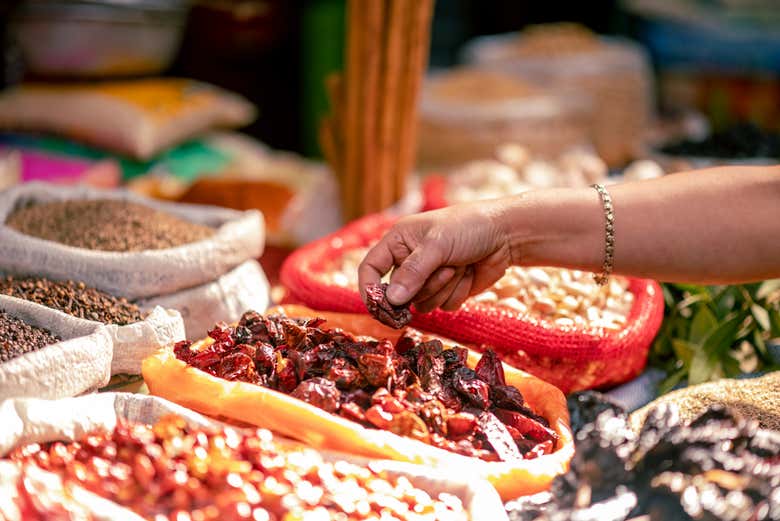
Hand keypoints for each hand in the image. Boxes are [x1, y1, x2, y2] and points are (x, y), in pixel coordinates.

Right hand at [358, 201, 511, 312]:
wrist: (507, 234)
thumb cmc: (469, 227)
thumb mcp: (437, 244)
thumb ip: (413, 272)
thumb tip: (392, 300)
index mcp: (398, 241)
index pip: (370, 268)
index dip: (370, 289)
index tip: (379, 307)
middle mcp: (409, 260)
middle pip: (400, 293)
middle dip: (425, 285)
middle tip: (447, 268)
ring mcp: (428, 278)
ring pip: (422, 303)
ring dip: (443, 289)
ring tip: (459, 267)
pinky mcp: (447, 290)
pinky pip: (442, 307)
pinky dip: (457, 293)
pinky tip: (468, 274)